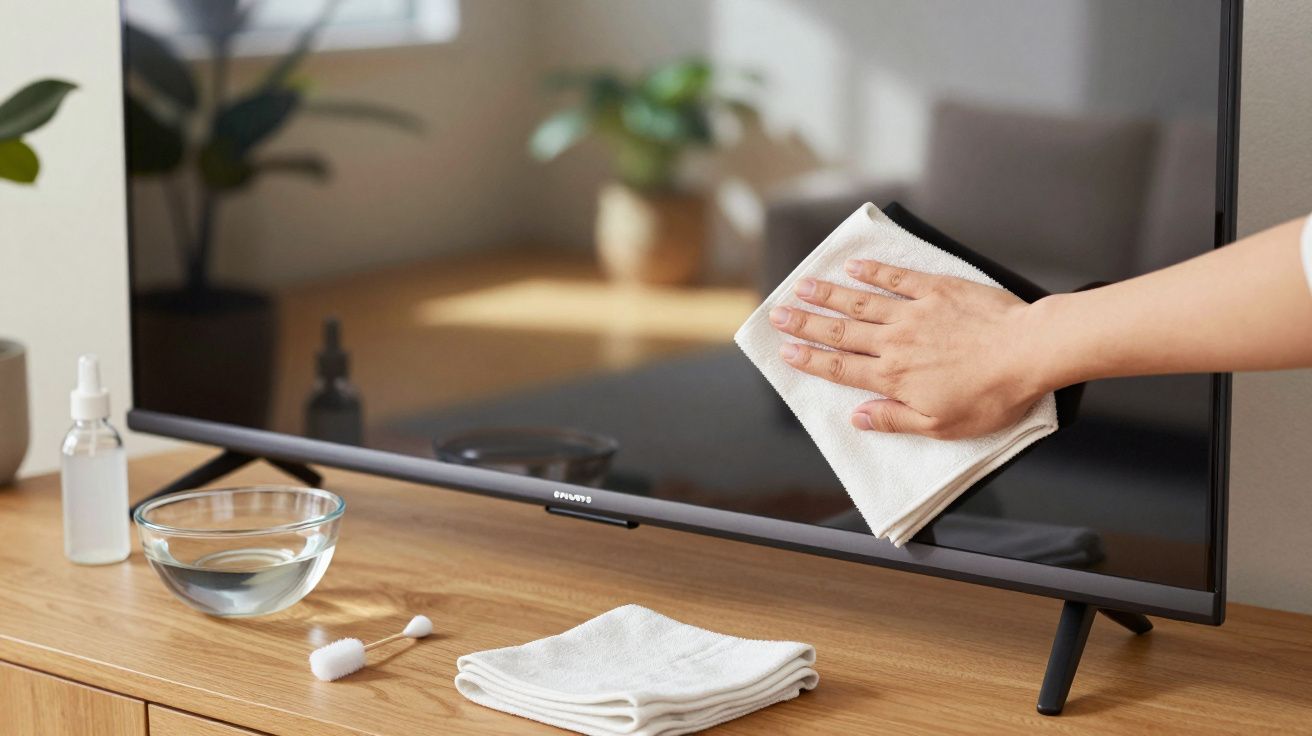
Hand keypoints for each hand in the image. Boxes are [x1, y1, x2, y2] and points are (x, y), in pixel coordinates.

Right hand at [769, 259, 1050, 439]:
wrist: (1028, 352)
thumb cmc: (991, 395)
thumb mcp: (941, 426)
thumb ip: (895, 419)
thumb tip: (858, 418)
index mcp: (893, 377)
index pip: (840, 368)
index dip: (810, 359)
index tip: (785, 351)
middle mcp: (894, 342)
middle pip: (840, 332)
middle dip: (805, 323)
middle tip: (778, 314)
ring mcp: (914, 312)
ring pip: (860, 302)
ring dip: (828, 294)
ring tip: (802, 285)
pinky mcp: (937, 290)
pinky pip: (897, 278)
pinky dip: (873, 271)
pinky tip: (854, 265)